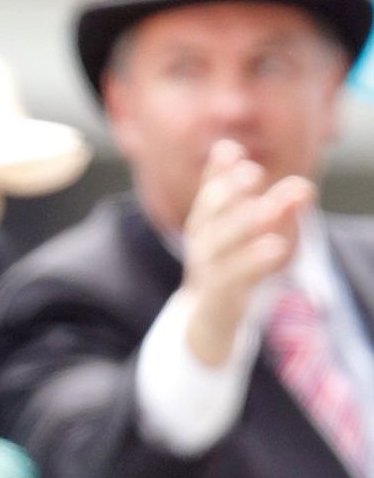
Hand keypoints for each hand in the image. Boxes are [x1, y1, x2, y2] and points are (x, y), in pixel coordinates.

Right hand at [178, 139, 309, 366]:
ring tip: (271, 208)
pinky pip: (233, 282)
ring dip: (242, 225)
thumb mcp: (232, 232)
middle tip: (252, 172)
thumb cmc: (225, 270)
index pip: (208, 196)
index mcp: (205, 229)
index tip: (231, 151)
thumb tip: (239, 152)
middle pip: (209, 219)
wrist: (206, 326)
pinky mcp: (219, 304)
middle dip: (228, 194)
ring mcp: (207, 277)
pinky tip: (276, 246)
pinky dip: (251, 263)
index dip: (217, 175)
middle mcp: (201, 250)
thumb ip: (241, 195)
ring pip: (220, 249)